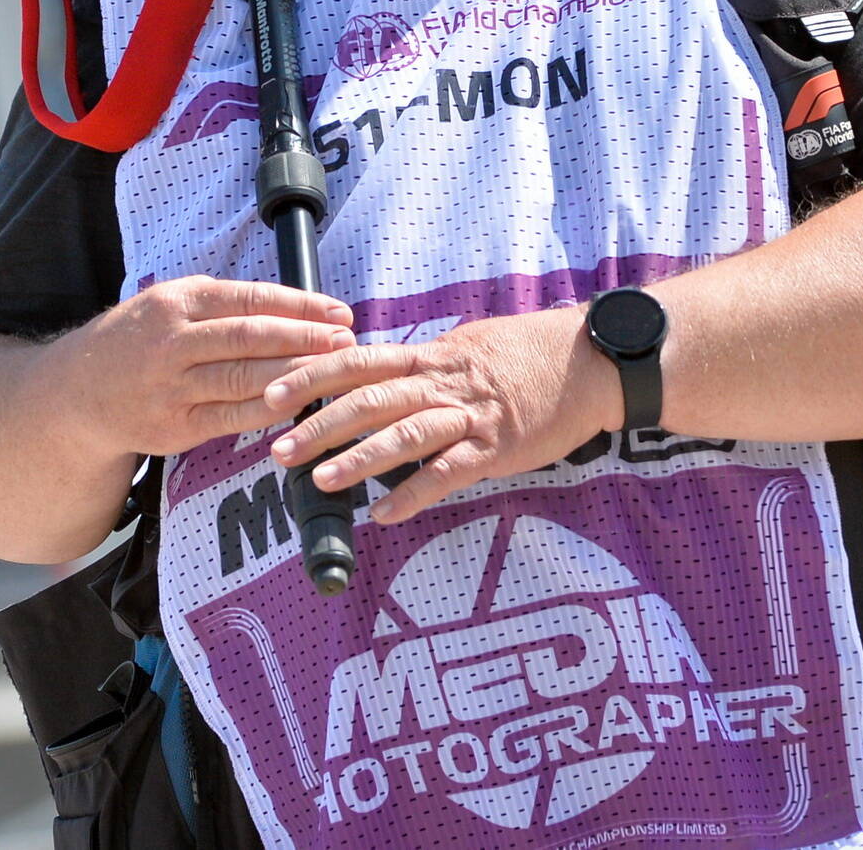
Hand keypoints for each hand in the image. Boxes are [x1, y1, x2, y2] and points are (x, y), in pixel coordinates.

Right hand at [44, 275, 354, 459]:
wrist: (76, 393)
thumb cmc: (137, 340)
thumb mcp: (170, 304)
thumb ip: (223, 305)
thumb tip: (294, 307)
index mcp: (177, 302)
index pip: (251, 299)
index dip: (301, 305)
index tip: (338, 312)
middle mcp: (173, 342)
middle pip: (252, 338)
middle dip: (306, 339)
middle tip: (345, 341)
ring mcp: (171, 388)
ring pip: (245, 380)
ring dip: (296, 377)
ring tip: (333, 373)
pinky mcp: (173, 428)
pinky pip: (231, 419)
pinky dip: (269, 412)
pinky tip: (299, 406)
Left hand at [262, 305, 618, 524]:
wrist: (592, 362)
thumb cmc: (530, 354)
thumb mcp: (467, 347)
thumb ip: (424, 366)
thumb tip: (380, 376)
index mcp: (430, 357)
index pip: (358, 361)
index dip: (311, 376)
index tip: (271, 392)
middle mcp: (442, 382)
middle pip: (369, 398)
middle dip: (319, 424)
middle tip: (277, 448)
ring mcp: (468, 416)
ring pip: (403, 433)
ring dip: (357, 458)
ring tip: (318, 480)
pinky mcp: (496, 448)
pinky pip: (448, 473)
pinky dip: (413, 494)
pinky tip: (384, 515)